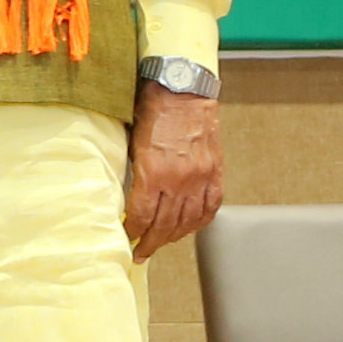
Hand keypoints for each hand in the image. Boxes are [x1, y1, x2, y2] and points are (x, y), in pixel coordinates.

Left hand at [124, 85, 222, 260]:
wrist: (184, 88)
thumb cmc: (155, 108)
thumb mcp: (133, 141)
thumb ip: (135, 173)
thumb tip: (129, 200)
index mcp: (153, 171)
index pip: (142, 215)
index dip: (133, 232)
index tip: (127, 238)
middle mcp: (179, 179)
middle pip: (164, 224)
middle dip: (150, 243)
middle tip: (141, 253)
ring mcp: (200, 177)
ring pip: (187, 221)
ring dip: (172, 237)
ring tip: (161, 244)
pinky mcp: (215, 172)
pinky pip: (210, 207)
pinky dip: (200, 222)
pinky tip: (189, 228)